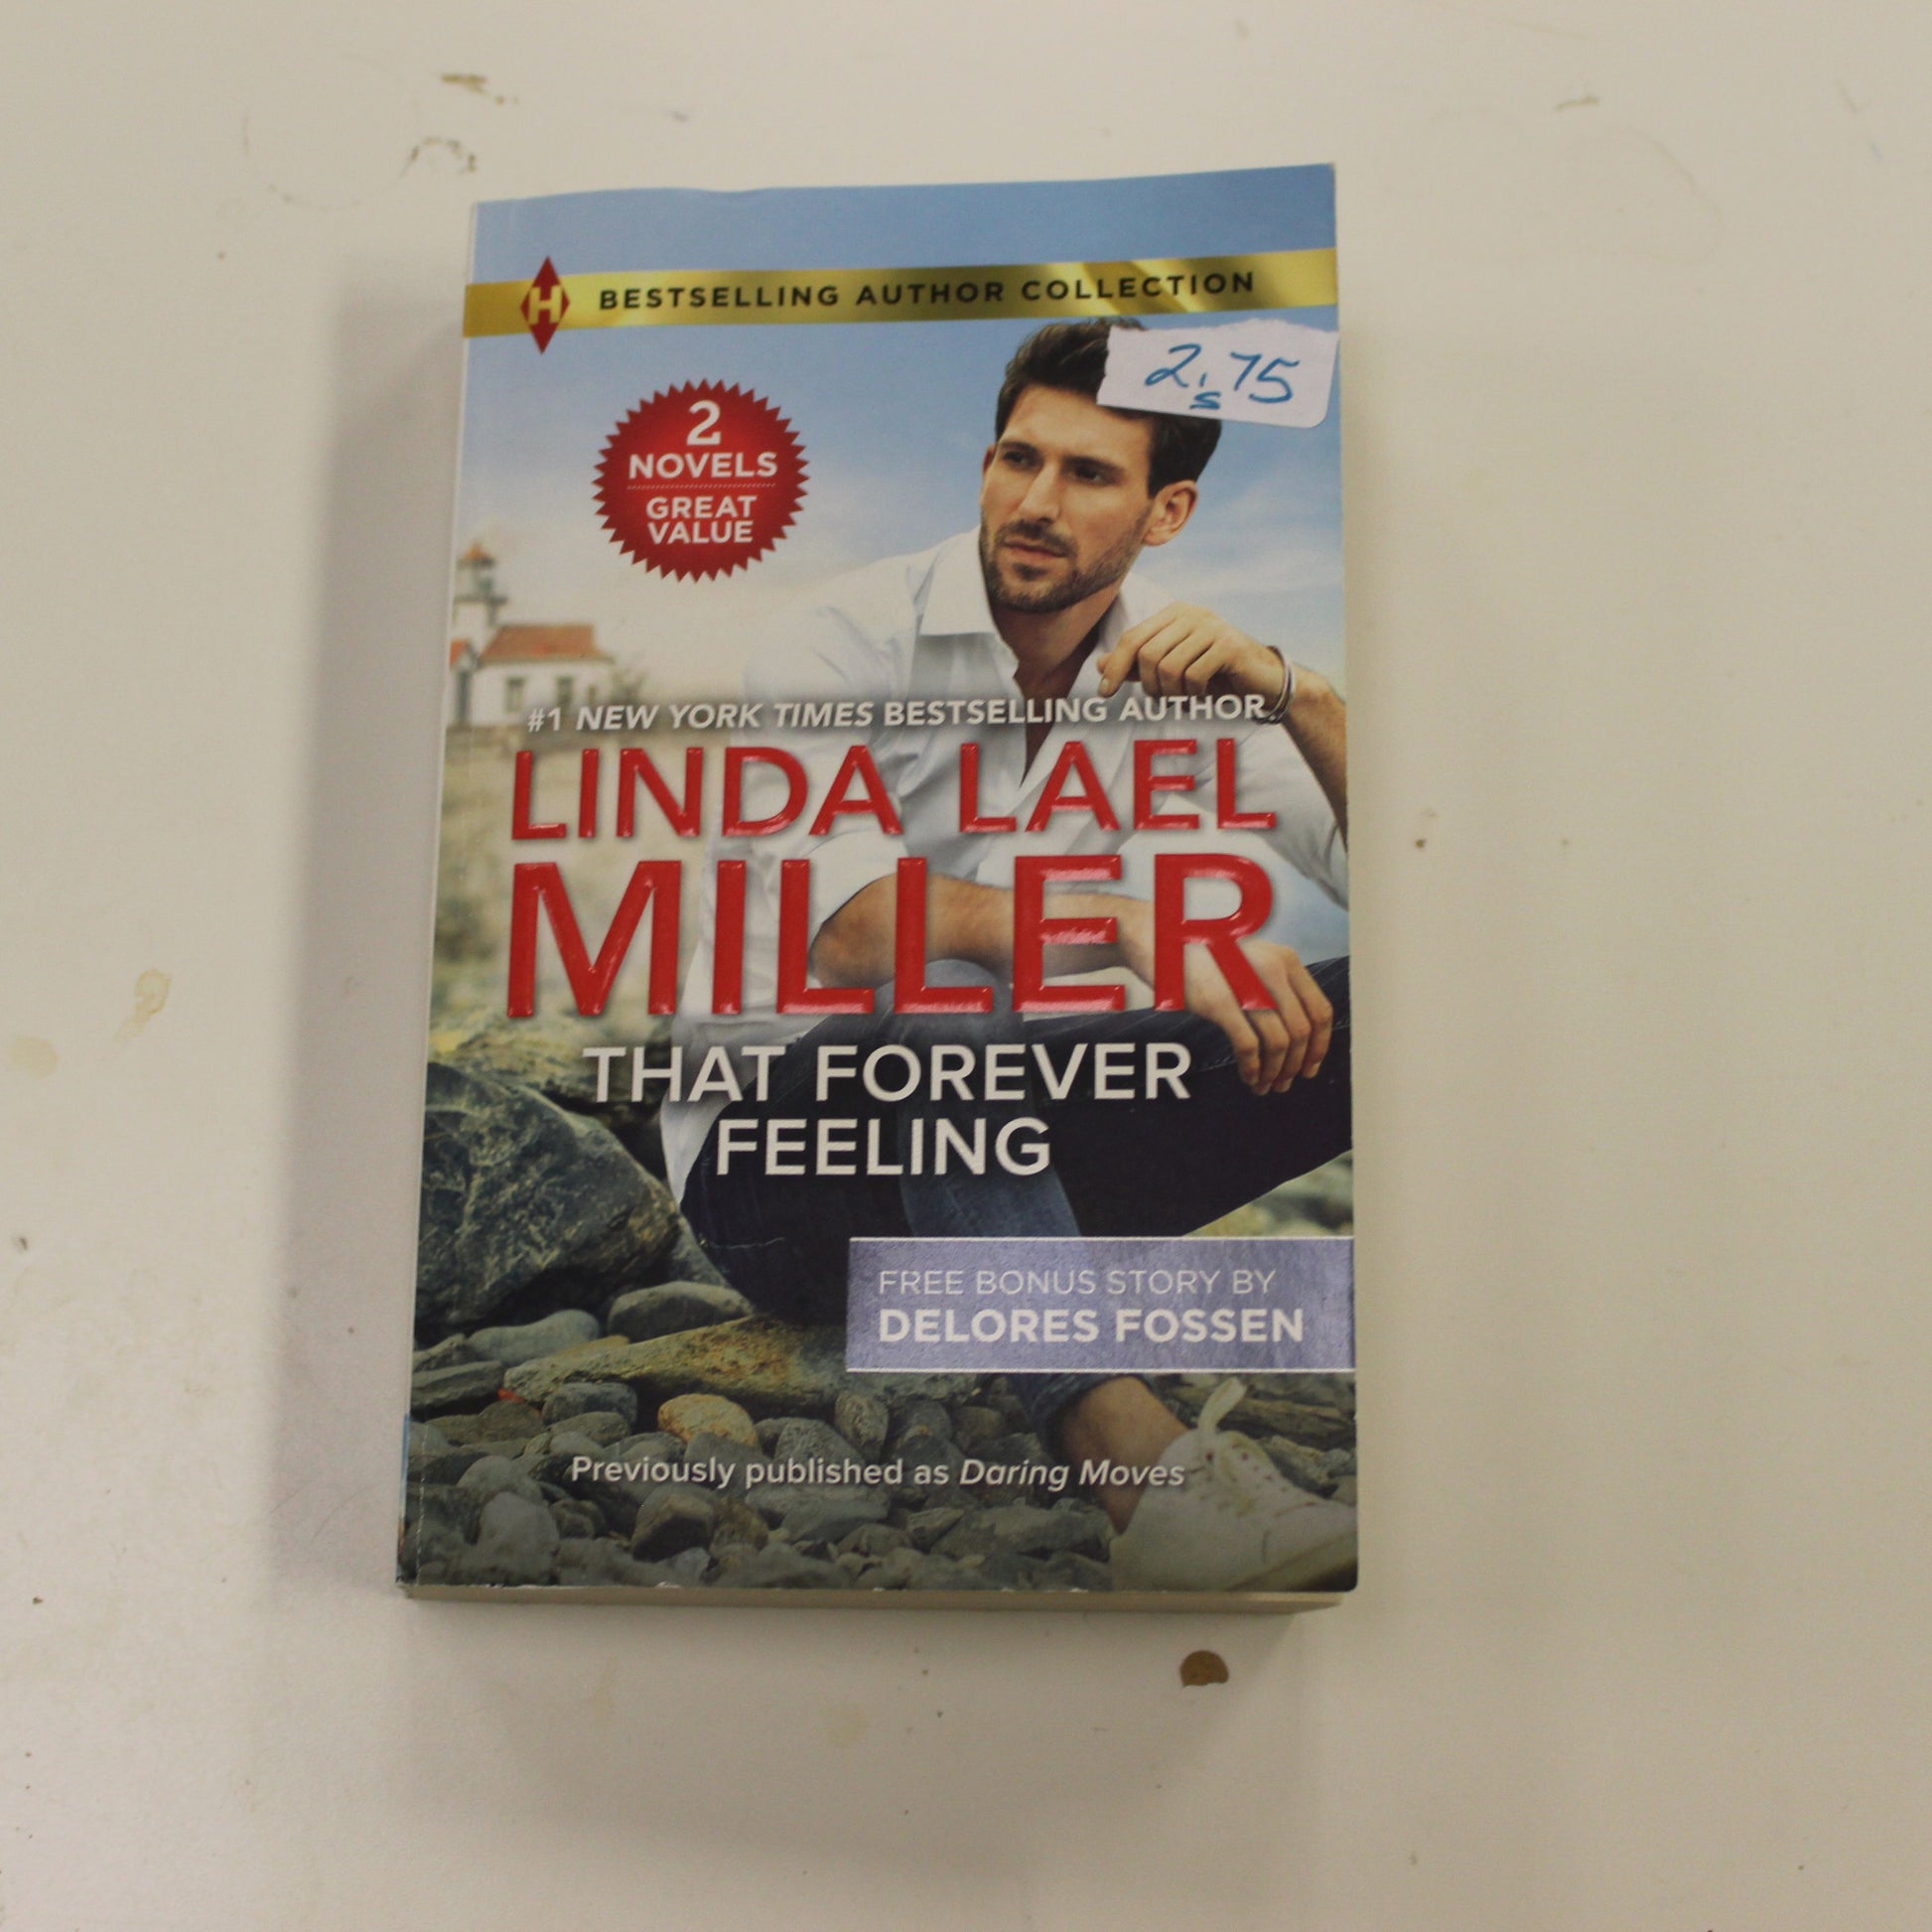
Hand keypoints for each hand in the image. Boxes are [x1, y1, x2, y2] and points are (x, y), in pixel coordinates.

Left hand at [1096, 601, 1286, 704]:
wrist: (1262, 682)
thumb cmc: (1214, 676)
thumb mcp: (1170, 670)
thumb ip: (1137, 665)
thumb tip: (1099, 665)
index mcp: (1174, 613)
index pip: (1132, 638)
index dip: (1114, 666)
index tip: (1104, 693)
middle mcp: (1191, 613)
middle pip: (1147, 654)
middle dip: (1149, 686)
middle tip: (1163, 701)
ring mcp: (1211, 626)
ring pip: (1168, 668)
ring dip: (1173, 694)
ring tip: (1185, 699)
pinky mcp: (1228, 644)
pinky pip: (1193, 676)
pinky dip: (1193, 695)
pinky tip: (1203, 697)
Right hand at [1114, 902, 1332, 1094]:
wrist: (1161, 941)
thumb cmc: (1206, 958)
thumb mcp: (1252, 963)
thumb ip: (1278, 989)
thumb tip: (1299, 1037)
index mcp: (1287, 960)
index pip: (1321, 1010)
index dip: (1321, 1046)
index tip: (1311, 1067)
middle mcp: (1273, 970)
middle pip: (1302, 1031)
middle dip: (1296, 1065)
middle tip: (1285, 1083)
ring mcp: (1247, 985)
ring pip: (1279, 1043)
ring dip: (1275, 1072)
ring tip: (1265, 1085)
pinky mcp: (1220, 1002)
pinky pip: (1249, 1046)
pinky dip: (1253, 1068)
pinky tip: (1248, 1076)